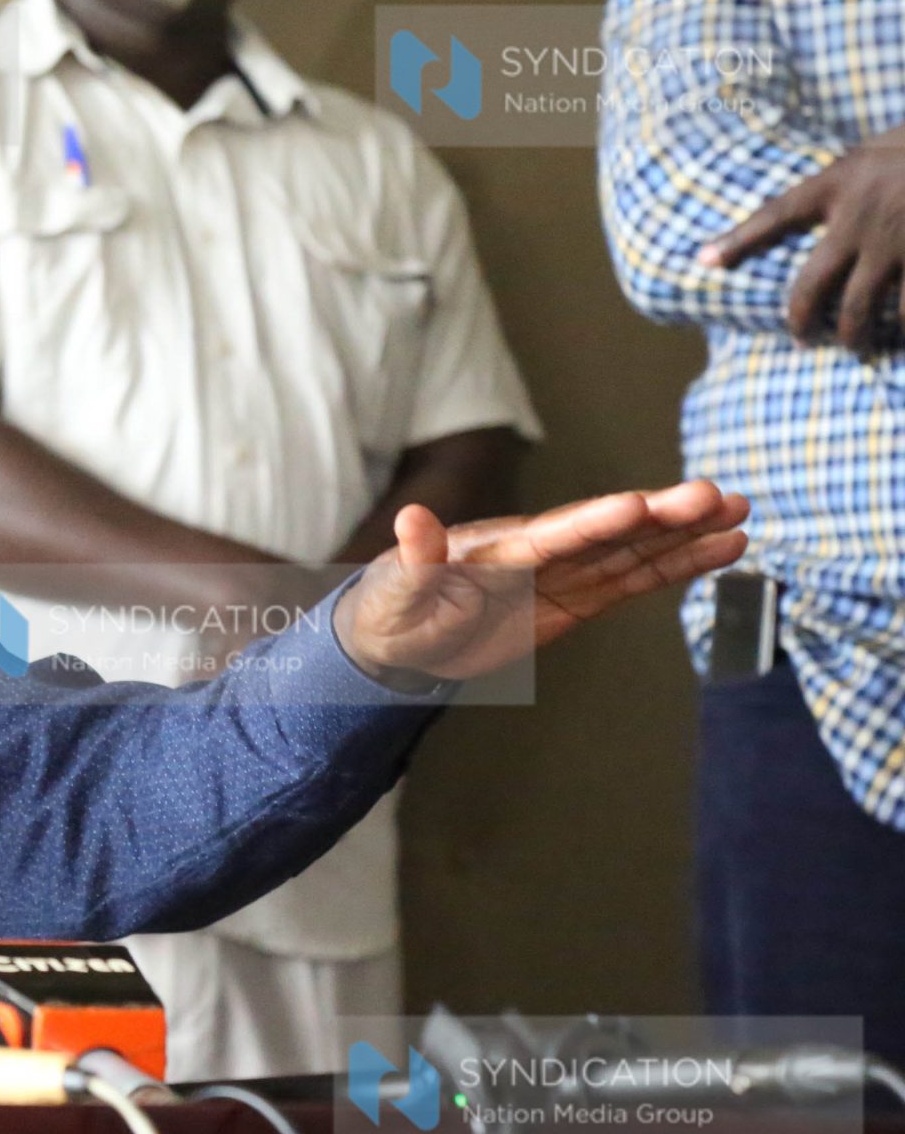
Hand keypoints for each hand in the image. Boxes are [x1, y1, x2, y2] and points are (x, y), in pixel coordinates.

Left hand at [333, 481, 748, 683]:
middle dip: (661, 516)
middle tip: (715, 496)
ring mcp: (565, 572)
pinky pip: (637, 578)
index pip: (552, 533)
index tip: (637, 505)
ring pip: (635, 549)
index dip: (593, 522)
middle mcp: (541, 551)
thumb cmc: (394, 609)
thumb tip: (410, 518)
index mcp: (497, 548)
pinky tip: (724, 547)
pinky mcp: (581, 596)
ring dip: (686, 533)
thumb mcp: (397, 592)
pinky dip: (680, 563)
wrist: (403, 637)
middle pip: (608, 531)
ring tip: (739, 511)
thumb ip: (413, 561)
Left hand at [699, 127, 904, 353]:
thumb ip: (849, 174)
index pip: (775, 213)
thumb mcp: (879, 145)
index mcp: (840, 181)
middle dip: (802, 319)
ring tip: (857, 346)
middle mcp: (858, 217)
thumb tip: (815, 199)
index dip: (738, 239)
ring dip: (854, 335)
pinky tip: (903, 338)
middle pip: (812, 285)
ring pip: (860, 309)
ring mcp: (896, 243)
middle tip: (802, 339)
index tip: (703, 261)